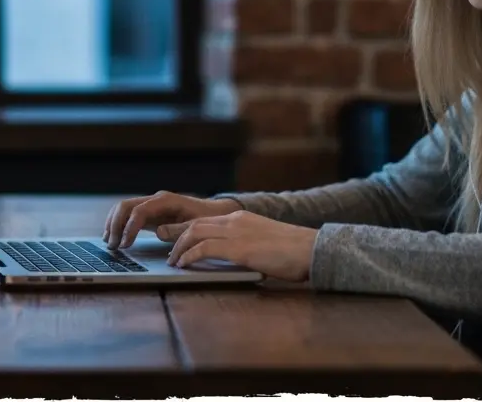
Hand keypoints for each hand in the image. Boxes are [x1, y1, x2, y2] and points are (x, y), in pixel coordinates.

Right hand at [103, 191, 241, 249]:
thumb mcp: (196, 225)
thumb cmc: (207, 218)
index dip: (129, 228)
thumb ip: (178, 229)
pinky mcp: (149, 213)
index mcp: (165, 201)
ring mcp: (150, 205)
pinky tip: (114, 237)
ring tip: (109, 243)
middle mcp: (155, 199)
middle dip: (115, 225)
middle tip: (112, 246)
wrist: (213, 212)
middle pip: (125, 206)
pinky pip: (128, 215)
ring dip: (113, 224)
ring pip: (123, 209)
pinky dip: (118, 225)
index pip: (139, 211)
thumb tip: (158, 232)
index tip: (125, 245)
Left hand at [157, 211, 319, 282]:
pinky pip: (204, 248)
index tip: (177, 242)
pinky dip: (189, 256)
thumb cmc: (294, 251)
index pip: (206, 220)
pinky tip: (184, 265)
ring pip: (195, 233)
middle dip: (178, 237)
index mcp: (242, 217)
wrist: (310, 249)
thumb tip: (233, 258)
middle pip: (195, 224)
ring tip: (174, 261)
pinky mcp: (238, 248)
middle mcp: (235, 220)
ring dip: (180, 247)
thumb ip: (245, 244)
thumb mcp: (264, 241)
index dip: (187, 230)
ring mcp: (236, 232)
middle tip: (171, 253)